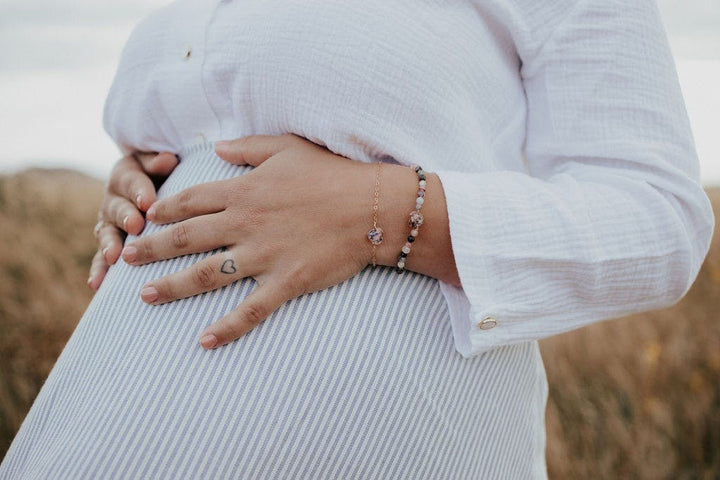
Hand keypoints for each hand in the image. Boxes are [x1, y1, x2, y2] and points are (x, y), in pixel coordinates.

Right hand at [88, 151, 177, 289]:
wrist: (151, 185)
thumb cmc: (162, 172)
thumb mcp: (160, 161)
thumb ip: (159, 162)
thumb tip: (167, 158)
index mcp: (126, 175)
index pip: (131, 181)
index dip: (139, 190)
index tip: (148, 201)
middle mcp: (113, 199)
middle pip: (117, 208)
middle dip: (126, 217)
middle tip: (136, 226)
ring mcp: (109, 223)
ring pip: (107, 233)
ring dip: (109, 245)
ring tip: (114, 257)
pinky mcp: (110, 243)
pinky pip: (102, 257)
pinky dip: (99, 270)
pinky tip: (97, 284)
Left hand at [121, 134, 373, 348]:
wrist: (372, 208)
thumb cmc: (332, 174)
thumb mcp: (288, 148)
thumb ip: (247, 148)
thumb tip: (216, 147)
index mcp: (244, 191)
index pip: (191, 201)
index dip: (164, 210)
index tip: (146, 218)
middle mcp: (245, 224)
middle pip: (187, 238)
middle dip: (153, 248)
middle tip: (128, 258)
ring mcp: (263, 255)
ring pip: (206, 274)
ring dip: (172, 286)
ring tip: (146, 297)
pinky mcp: (285, 281)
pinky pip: (250, 309)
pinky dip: (227, 327)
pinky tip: (204, 341)